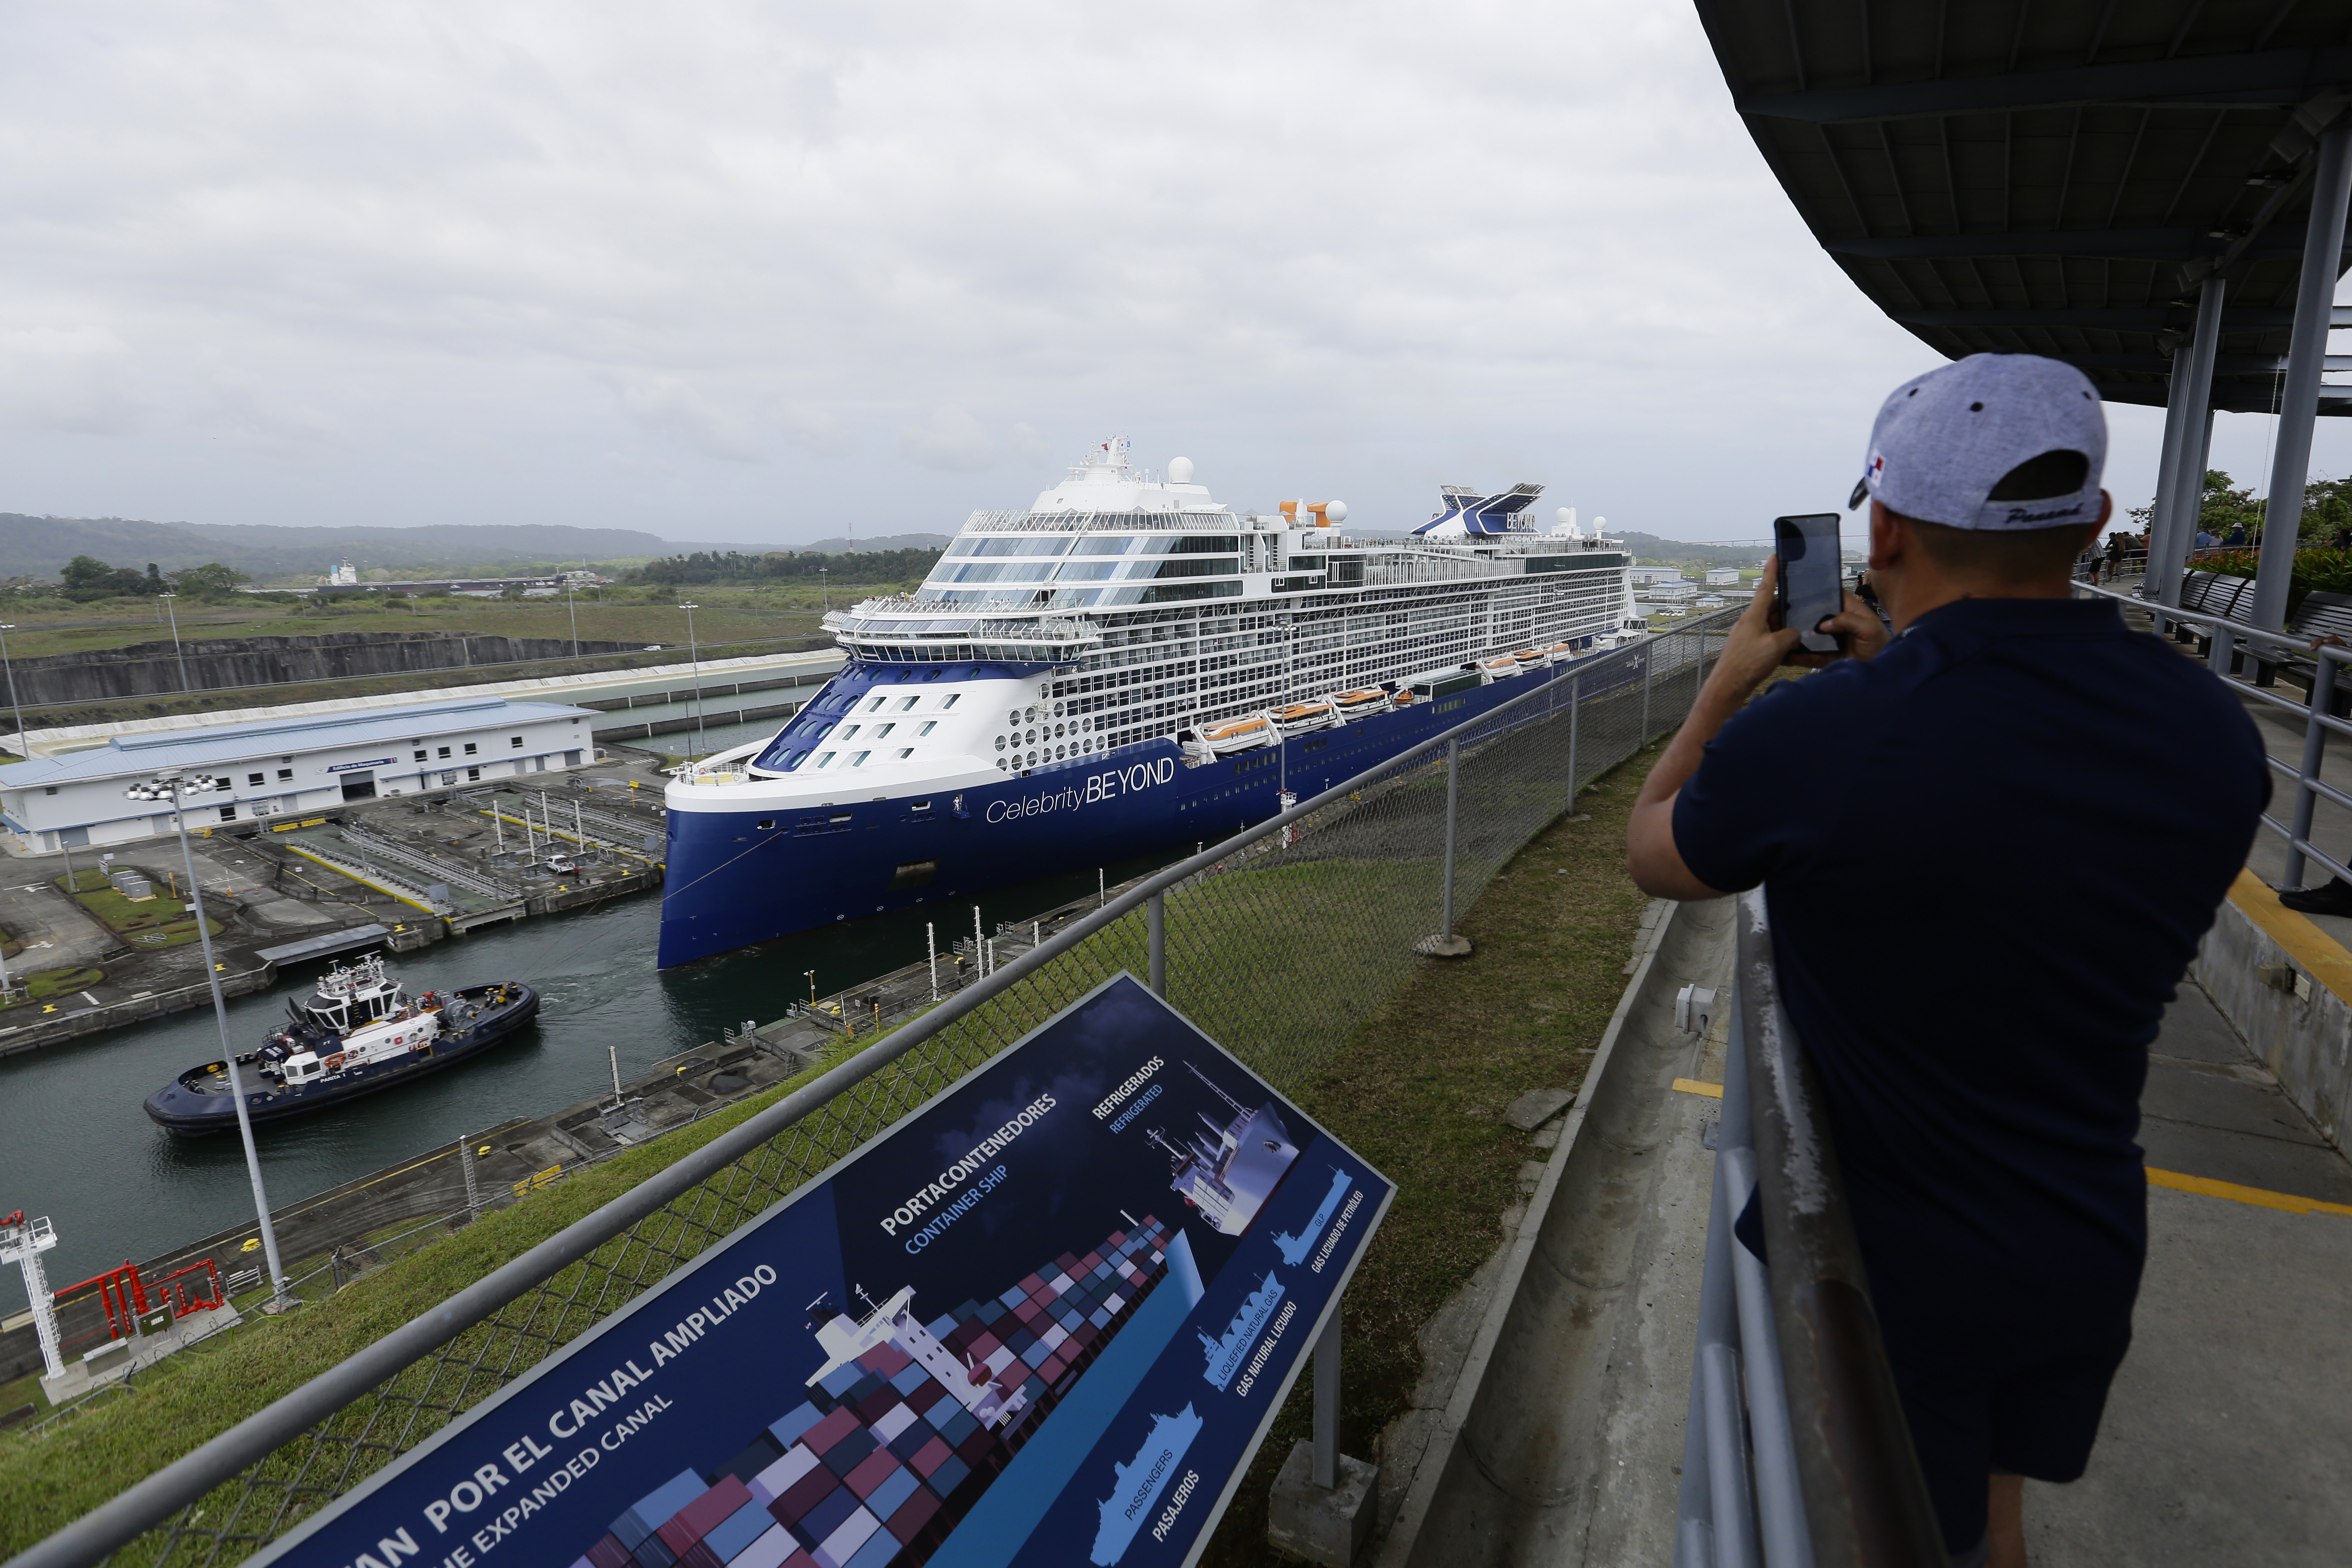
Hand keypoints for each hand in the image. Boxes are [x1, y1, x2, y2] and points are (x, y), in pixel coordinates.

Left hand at [1706, 558, 1806, 696]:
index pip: (1765, 588)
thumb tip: (1795, 634)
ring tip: (1799, 632)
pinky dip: (1778, 640)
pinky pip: (1767, 638)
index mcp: (1753, 615)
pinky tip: (1788, 650)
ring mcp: (1748, 635)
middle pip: (1771, 607)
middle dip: (1787, 608)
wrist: (1728, 686)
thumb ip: (1791, 635)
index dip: (1771, 571)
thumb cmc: (1748, 664)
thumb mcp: (1777, 646)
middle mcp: (1749, 622)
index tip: (1774, 556)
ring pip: (1771, 624)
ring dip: (1784, 627)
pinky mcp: (1748, 647)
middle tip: (1802, 608)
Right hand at [1782, 589, 1889, 666]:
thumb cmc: (1881, 645)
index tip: (1801, 589)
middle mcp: (1839, 624)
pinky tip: (1786, 656)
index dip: (1820, 591)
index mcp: (1851, 611)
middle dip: (1801, 614)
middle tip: (1780, 612)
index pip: (1834, 596)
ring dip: (1796, 636)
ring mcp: (1832, 641)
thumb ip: (1848, 620)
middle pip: (1817, 616)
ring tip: (1778, 633)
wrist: (1883, 674)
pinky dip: (1799, 657)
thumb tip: (1822, 625)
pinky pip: (1811, 656)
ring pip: (1811, 636)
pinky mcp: (1828, 658)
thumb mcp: (1869, 628)